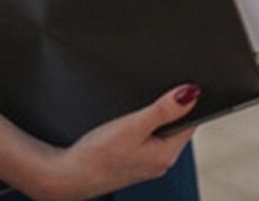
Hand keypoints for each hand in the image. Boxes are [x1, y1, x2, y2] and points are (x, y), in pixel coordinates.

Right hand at [31, 84, 200, 200]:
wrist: (67, 176)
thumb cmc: (97, 155)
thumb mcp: (133, 125)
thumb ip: (163, 109)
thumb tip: (191, 93)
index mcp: (167, 155)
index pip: (191, 121)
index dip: (188, 100)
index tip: (181, 83)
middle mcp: (161, 162)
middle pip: (177, 125)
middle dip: (171, 107)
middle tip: (158, 90)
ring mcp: (147, 164)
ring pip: (161, 132)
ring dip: (155, 117)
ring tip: (141, 107)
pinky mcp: (134, 162)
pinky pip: (148, 139)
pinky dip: (143, 127)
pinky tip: (129, 123)